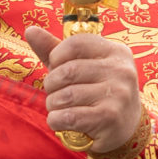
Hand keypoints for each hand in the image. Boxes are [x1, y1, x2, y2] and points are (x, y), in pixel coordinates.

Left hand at [25, 27, 144, 153]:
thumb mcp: (80, 67)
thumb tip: (30, 30)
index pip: (76, 43)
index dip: (57, 56)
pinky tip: (59, 122)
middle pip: (68, 70)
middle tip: (54, 93)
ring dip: (53, 104)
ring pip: (66, 95)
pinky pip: (69, 117)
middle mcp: (121, 70)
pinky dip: (56, 120)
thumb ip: (55, 49)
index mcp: (115, 51)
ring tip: (58, 108)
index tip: (56, 68)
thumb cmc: (97, 92)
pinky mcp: (111, 118)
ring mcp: (118, 94)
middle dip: (52, 84)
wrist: (126, 128)